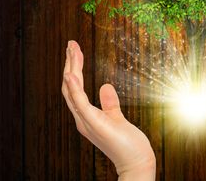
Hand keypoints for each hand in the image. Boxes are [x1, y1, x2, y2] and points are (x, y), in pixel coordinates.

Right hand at [61, 41, 155, 180]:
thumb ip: (109, 103)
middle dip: (70, 64)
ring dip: (71, 69)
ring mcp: (86, 121)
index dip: (74, 69)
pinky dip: (74, 88)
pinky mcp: (94, 124)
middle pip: (70, 86)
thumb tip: (104, 85)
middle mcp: (82, 117)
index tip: (75, 51)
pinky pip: (80, 104)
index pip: (75, 88)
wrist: (136, 161)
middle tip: (71, 44)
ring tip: (72, 51)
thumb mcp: (117, 117)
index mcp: (86, 115)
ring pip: (72, 91)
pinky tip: (72, 74)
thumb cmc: (127, 142)